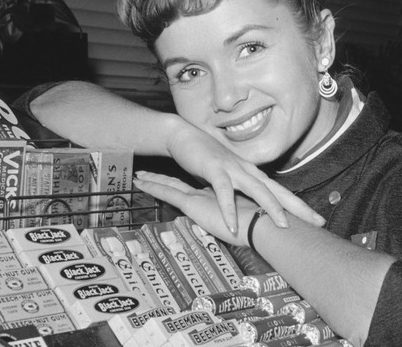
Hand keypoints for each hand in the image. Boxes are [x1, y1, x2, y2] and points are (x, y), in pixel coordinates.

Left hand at [133, 171, 259, 246]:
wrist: (262, 226)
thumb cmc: (260, 227)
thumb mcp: (249, 221)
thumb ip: (241, 220)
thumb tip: (242, 227)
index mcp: (224, 195)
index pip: (201, 188)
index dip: (187, 184)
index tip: (179, 181)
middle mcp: (210, 192)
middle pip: (183, 182)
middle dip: (165, 178)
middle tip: (149, 174)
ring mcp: (201, 196)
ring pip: (172, 185)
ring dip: (155, 180)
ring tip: (139, 177)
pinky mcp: (194, 203)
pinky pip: (168, 193)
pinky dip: (153, 188)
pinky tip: (140, 184)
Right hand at [165, 125, 324, 232]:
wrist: (183, 136)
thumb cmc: (205, 157)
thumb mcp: (226, 177)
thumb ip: (238, 189)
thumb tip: (249, 207)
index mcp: (251, 173)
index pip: (279, 191)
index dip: (298, 206)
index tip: (317, 220)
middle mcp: (247, 170)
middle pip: (276, 190)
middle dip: (298, 207)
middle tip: (317, 222)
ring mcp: (232, 168)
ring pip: (256, 189)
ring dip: (270, 207)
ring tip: (283, 225)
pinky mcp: (214, 169)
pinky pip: (223, 192)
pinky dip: (228, 209)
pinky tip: (232, 226)